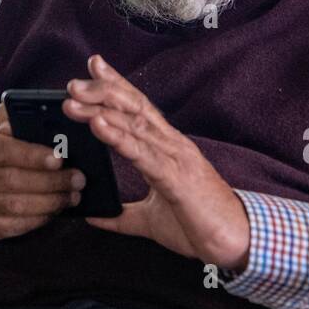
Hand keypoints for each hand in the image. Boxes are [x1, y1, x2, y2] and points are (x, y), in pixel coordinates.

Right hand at [0, 105, 83, 244]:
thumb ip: (10, 120)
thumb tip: (32, 124)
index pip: (1, 150)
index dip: (32, 156)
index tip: (60, 159)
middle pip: (11, 180)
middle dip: (51, 182)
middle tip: (78, 179)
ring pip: (14, 206)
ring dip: (49, 203)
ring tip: (72, 196)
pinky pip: (11, 226)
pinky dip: (37, 220)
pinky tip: (54, 211)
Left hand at [64, 54, 251, 271]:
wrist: (235, 243)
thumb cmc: (199, 226)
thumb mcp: (151, 221)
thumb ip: (122, 217)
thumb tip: (95, 216)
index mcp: (168, 149)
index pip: (138, 108)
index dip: (116, 85)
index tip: (93, 65)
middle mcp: (172, 145)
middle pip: (133, 108)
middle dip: (102, 91)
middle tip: (73, 82)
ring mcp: (176, 158)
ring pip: (135, 125)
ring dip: (102, 109)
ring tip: (76, 100)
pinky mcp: (176, 178)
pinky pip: (142, 154)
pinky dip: (119, 136)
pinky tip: (99, 124)